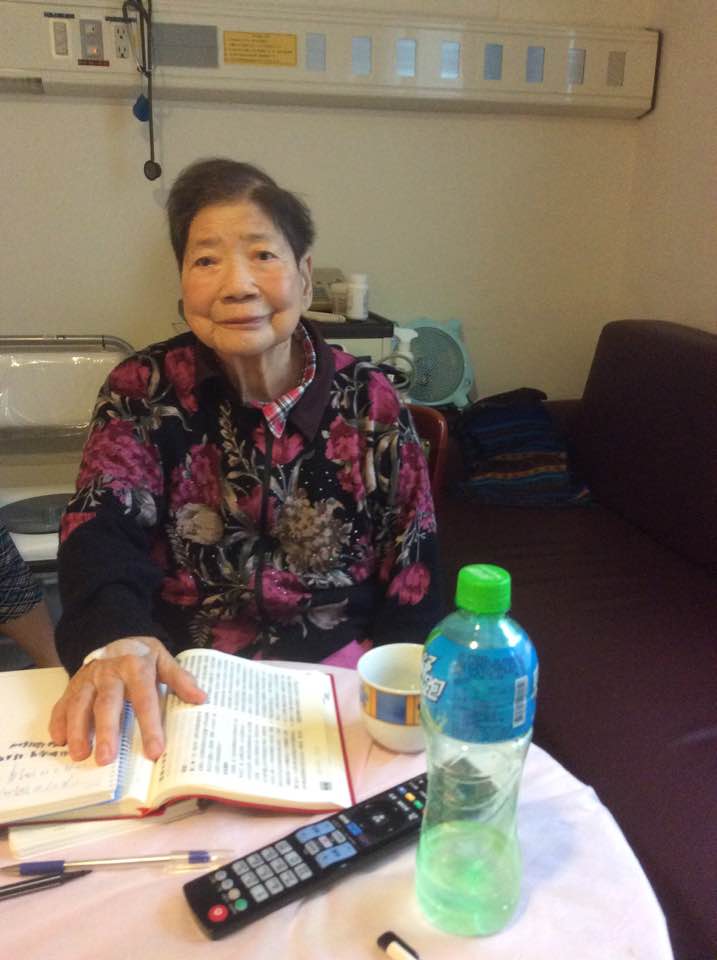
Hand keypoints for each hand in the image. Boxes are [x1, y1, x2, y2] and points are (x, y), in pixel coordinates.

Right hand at [49, 636, 206, 764]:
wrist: (115, 638)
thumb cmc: (142, 656)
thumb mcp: (163, 659)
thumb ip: (180, 678)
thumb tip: (201, 697)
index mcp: (136, 667)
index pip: (145, 699)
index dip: (150, 726)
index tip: (154, 752)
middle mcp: (109, 673)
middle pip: (107, 703)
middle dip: (107, 731)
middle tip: (106, 759)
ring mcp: (88, 679)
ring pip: (80, 704)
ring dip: (78, 730)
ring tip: (80, 755)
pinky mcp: (73, 685)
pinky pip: (62, 703)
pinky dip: (58, 721)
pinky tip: (58, 740)